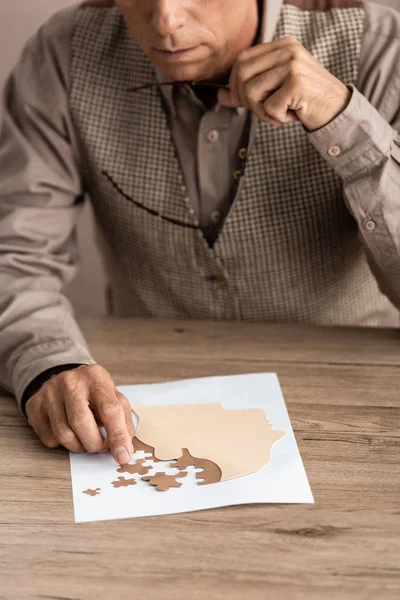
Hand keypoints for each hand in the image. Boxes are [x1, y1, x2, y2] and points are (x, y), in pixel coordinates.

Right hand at [25, 364, 134, 463]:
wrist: (66, 381)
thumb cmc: (95, 394)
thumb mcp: (115, 399)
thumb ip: (123, 423)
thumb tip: (124, 451)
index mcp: (96, 377)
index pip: (109, 409)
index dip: (117, 436)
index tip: (122, 455)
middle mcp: (70, 381)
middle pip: (81, 424)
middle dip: (95, 444)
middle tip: (101, 447)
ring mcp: (49, 392)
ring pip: (64, 435)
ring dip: (79, 447)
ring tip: (86, 439)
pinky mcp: (34, 405)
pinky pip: (49, 439)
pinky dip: (62, 444)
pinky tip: (69, 431)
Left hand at [218, 36, 351, 131]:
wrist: (336, 109)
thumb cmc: (304, 101)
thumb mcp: (274, 91)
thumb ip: (247, 90)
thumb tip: (221, 95)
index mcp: (282, 45)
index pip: (241, 61)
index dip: (236, 85)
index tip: (246, 101)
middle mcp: (287, 50)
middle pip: (242, 75)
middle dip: (245, 100)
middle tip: (262, 111)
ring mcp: (293, 64)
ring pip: (252, 92)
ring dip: (261, 112)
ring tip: (277, 114)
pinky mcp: (297, 83)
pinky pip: (269, 107)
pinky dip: (276, 118)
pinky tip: (291, 115)